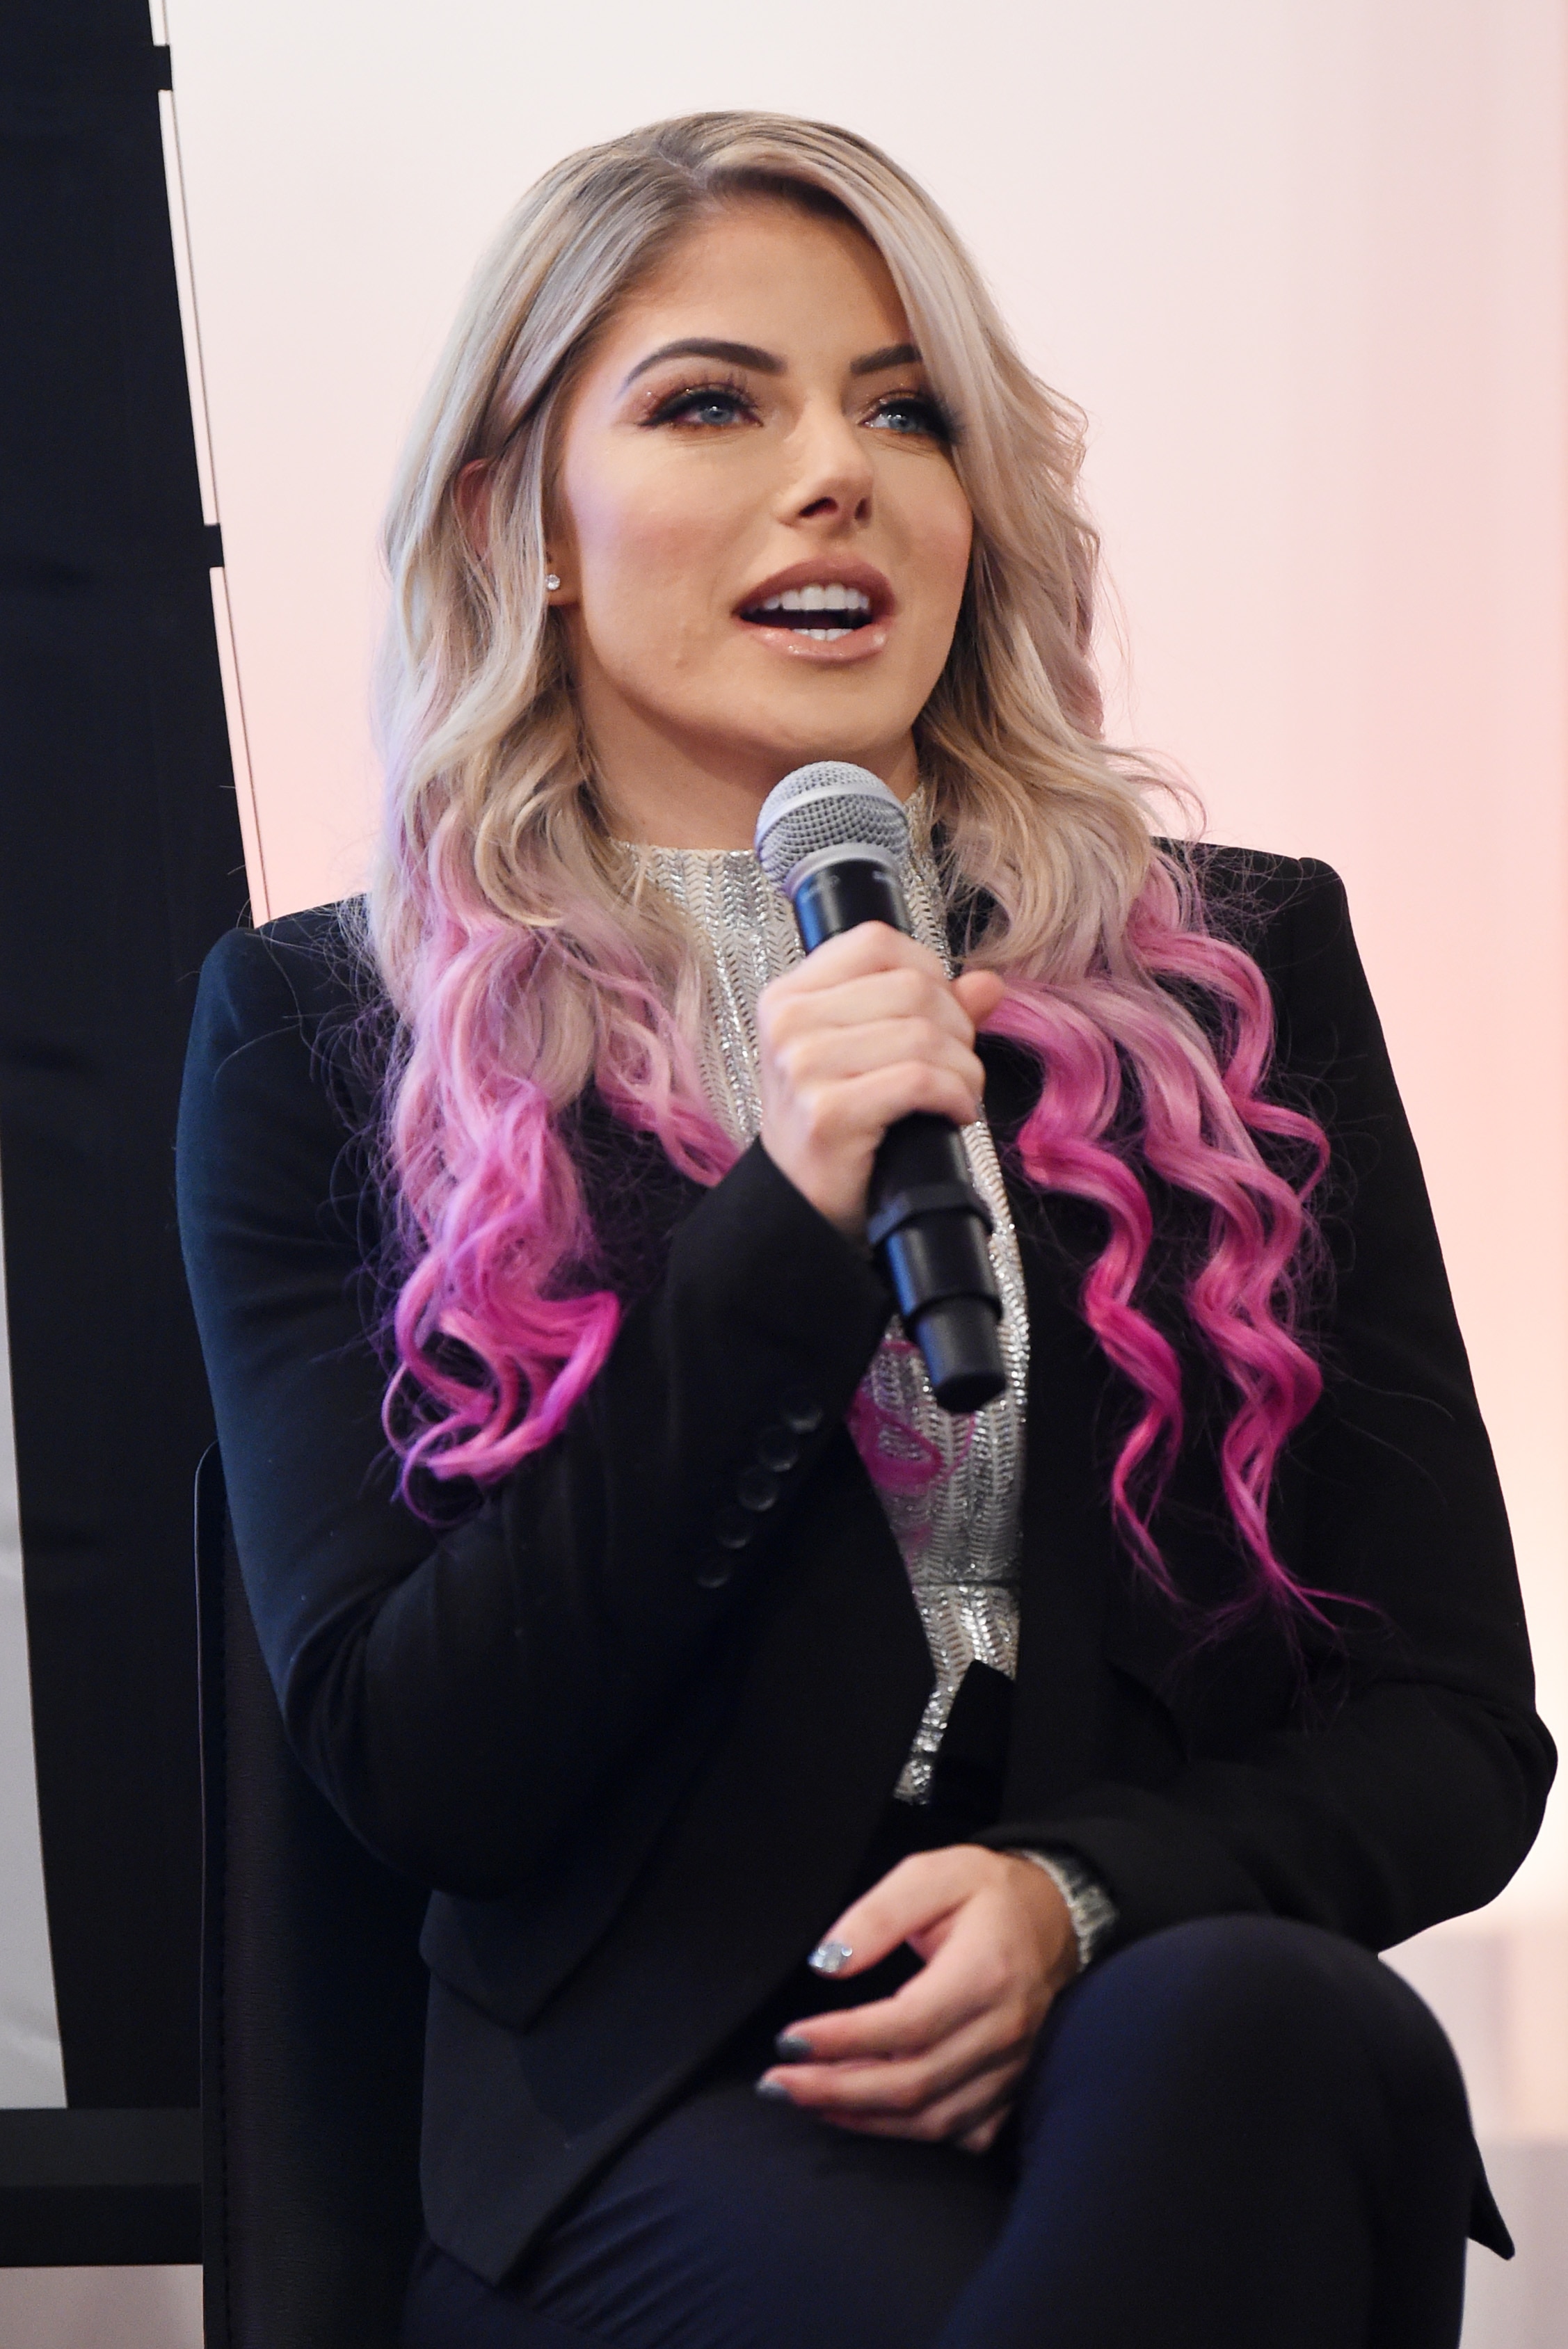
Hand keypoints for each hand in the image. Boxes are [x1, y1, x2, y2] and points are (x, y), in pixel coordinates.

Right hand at [756, 925, 1007, 1238]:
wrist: (803, 1203)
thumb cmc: (835, 1125)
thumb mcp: (870, 1054)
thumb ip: (929, 1011)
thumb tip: (989, 982)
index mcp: (790, 995)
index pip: (877, 941)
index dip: (928, 970)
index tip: (940, 1013)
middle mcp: (789, 1023)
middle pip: (913, 987)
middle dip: (957, 1028)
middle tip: (956, 1066)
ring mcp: (803, 1067)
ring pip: (925, 1035)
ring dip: (963, 1069)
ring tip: (958, 1094)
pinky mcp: (828, 1113)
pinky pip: (922, 1081)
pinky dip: (955, 1097)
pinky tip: (952, 1115)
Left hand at [757, 1845, 1077, 2152]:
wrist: (1058, 1915)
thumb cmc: (987, 1892)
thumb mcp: (932, 1874)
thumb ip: (877, 1914)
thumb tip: (827, 1964)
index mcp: (984, 1973)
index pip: (906, 2024)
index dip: (842, 2040)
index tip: (788, 2040)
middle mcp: (1003, 2030)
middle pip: (913, 2082)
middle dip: (836, 2090)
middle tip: (775, 2083)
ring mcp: (1013, 2067)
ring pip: (932, 2117)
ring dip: (861, 2118)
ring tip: (805, 2101)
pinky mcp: (1014, 2088)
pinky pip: (959, 2132)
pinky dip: (907, 2133)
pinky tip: (862, 2118)